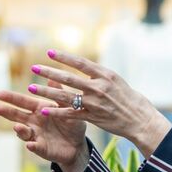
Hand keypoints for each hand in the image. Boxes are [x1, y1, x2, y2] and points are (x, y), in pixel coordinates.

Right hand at [0, 85, 88, 171]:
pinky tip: (30, 144)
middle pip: (17, 116)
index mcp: (39, 109)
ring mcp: (36, 135)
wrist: (78, 144)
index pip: (22, 102)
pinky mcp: (41, 148)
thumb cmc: (72, 123)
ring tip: (17, 126)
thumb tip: (52, 78)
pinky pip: (36, 147)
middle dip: (6, 112)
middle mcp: (34, 122)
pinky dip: (32, 146)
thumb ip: (59, 95)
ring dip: (19, 130)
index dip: (10, 98)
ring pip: (23, 132)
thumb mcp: (68, 107)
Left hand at [28, 49, 171, 156]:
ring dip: (46, 92)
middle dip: (49, 72)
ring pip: (66, 96)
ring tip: (31, 88)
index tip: (49, 52)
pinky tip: (44, 110)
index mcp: (105, 75)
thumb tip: (83, 65)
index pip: (80, 63)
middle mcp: (99, 87)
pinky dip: (56, 112)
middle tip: (34, 68)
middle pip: (69, 78)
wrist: (140, 119)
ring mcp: (95, 103)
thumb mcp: (115, 80)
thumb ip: (98, 74)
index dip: (64, 57)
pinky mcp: (93, 117)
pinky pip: (70, 114)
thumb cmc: (128, 97)